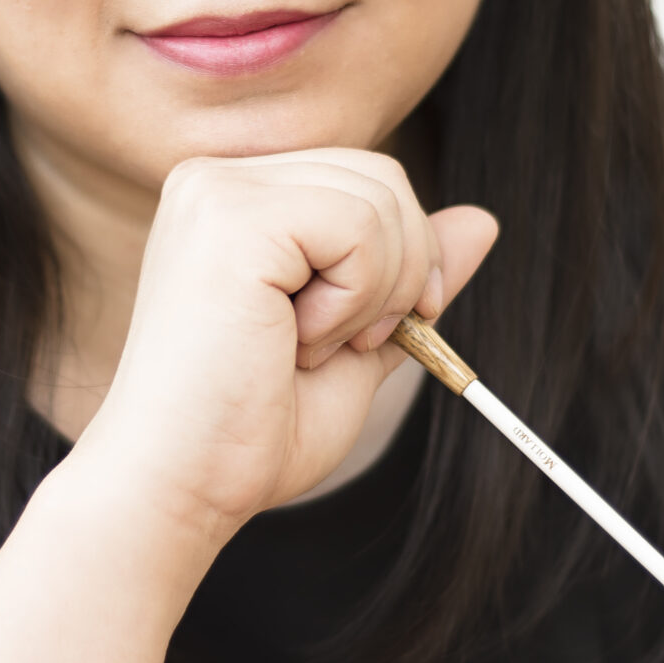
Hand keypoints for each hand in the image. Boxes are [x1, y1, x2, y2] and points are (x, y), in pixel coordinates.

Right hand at [77, 149, 495, 534]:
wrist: (180, 486)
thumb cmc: (247, 432)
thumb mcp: (355, 341)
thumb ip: (408, 275)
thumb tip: (483, 220)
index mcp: (235, 200)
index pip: (365, 178)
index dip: (403, 254)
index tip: (380, 330)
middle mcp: (216, 179)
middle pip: (382, 176)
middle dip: (401, 272)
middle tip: (342, 345)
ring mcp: (218, 191)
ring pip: (380, 198)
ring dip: (375, 294)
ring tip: (306, 347)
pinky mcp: (232, 218)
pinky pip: (360, 226)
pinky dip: (356, 299)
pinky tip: (295, 340)